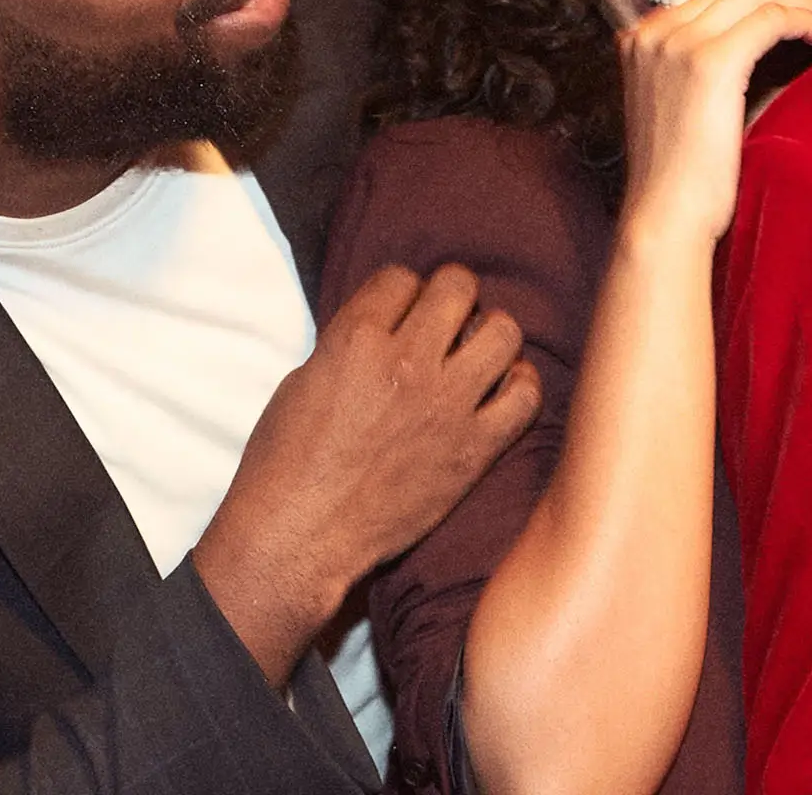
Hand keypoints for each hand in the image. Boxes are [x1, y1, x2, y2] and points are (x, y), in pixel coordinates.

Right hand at [195, 263, 538, 682]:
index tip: (401, 313)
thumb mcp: (304, 379)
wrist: (301, 536)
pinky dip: (520, 386)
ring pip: (503, 331)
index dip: (401, 292)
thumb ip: (351, 342)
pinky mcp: (473, 449)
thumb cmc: (286, 463)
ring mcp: (446, 405)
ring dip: (490, 335)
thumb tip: (390, 327)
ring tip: (476, 353)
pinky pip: (525, 397)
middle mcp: (407, 362)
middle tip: (444, 323)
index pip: (401, 276)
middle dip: (450, 297)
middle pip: (458, 286)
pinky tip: (502, 391)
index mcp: (356, 339)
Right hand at [616, 0, 811, 247]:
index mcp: (641, 36)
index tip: (808, 5)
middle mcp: (653, 30)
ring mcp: (676, 42)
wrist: (665, 217)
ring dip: (808, 3)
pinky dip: (805, 21)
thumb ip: (705, 66)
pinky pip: (770, 20)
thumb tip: (768, 38)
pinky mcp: (707, 61)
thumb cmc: (683, 178)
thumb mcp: (683, 105)